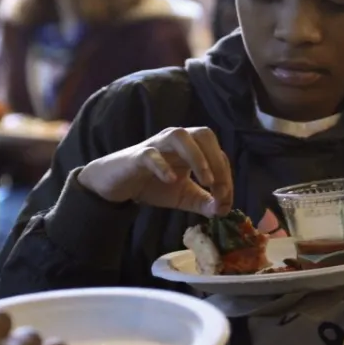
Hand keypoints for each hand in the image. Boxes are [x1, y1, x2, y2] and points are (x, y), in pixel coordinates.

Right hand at [77, 127, 232, 215]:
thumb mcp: (183, 196)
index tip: (226, 200)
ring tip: (205, 181)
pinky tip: (171, 180)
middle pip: (204, 134)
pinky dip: (163, 165)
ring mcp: (156, 145)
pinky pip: (151, 154)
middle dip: (216, 160)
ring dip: (197, 157)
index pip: (217, 153)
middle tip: (218, 188)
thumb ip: (204, 202)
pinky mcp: (137, 156)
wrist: (117, 186)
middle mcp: (176, 140)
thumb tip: (224, 210)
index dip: (226, 175)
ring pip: (179, 136)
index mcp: (191, 148)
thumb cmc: (152, 185)